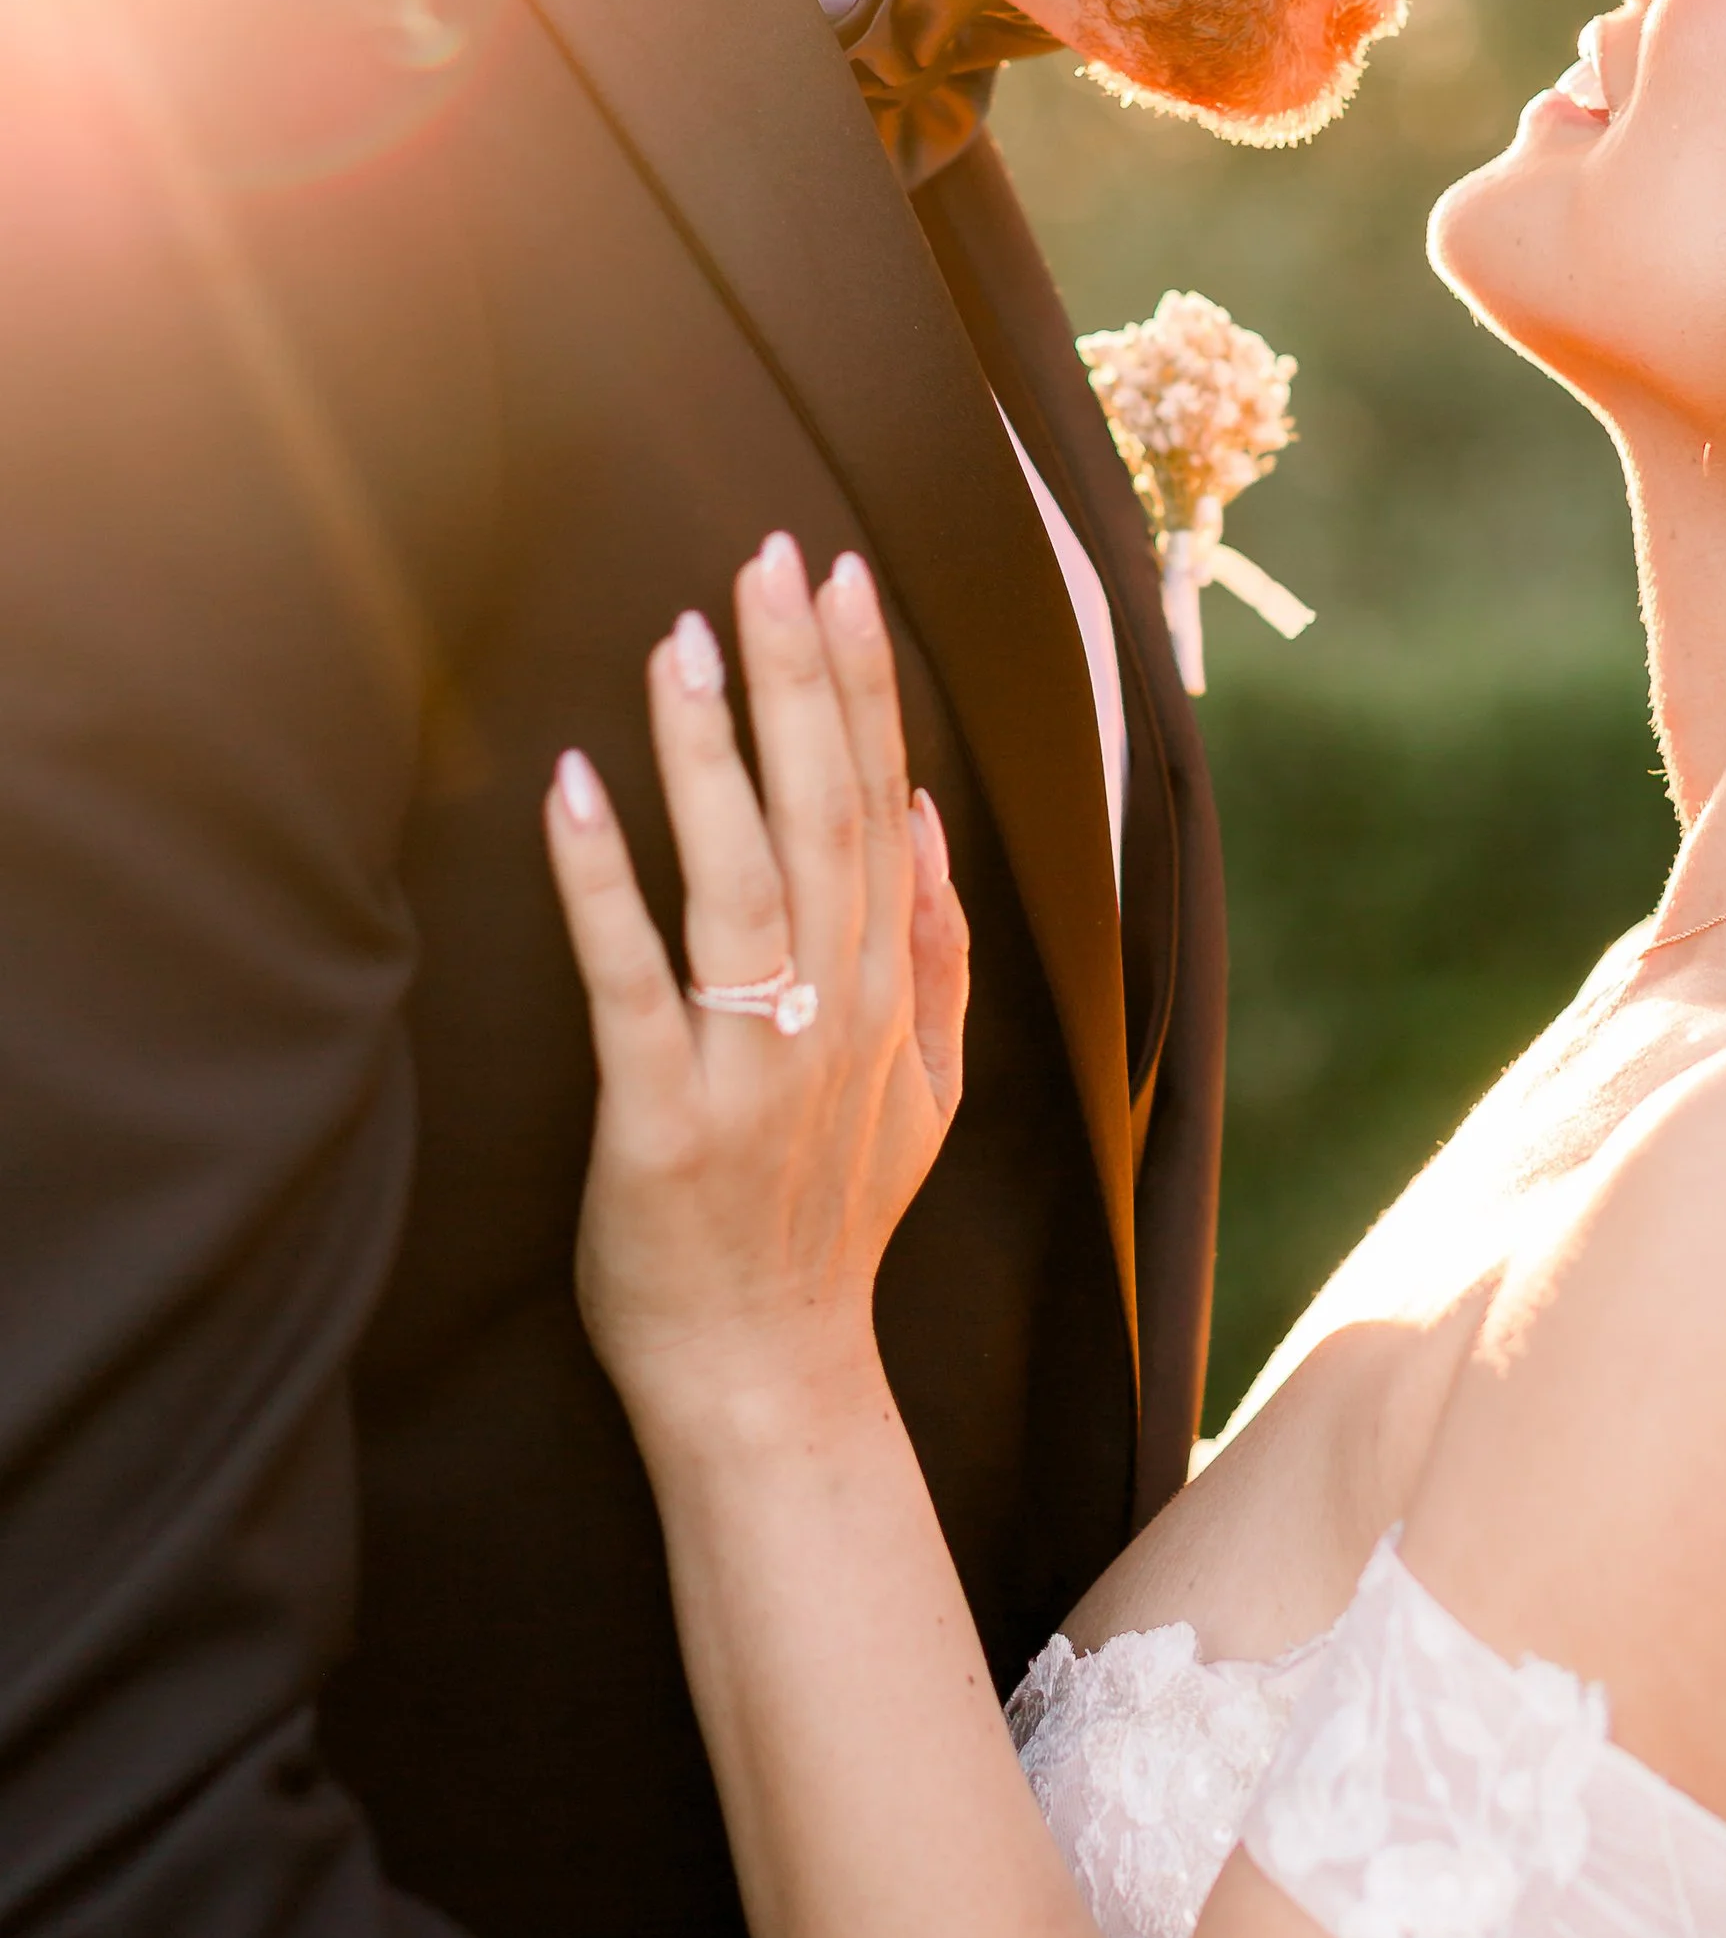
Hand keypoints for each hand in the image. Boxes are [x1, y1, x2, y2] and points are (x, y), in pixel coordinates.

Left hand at [543, 531, 969, 1440]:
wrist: (771, 1377)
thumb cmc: (833, 1226)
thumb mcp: (928, 1092)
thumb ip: (938, 953)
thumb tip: (927, 819)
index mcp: (889, 994)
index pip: (884, 805)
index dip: (864, 688)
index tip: (842, 580)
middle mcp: (834, 1015)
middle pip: (823, 817)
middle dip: (798, 680)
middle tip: (769, 560)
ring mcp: (751, 1067)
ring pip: (737, 880)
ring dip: (710, 752)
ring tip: (681, 640)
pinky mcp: (660, 1121)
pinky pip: (629, 982)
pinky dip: (602, 883)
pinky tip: (576, 788)